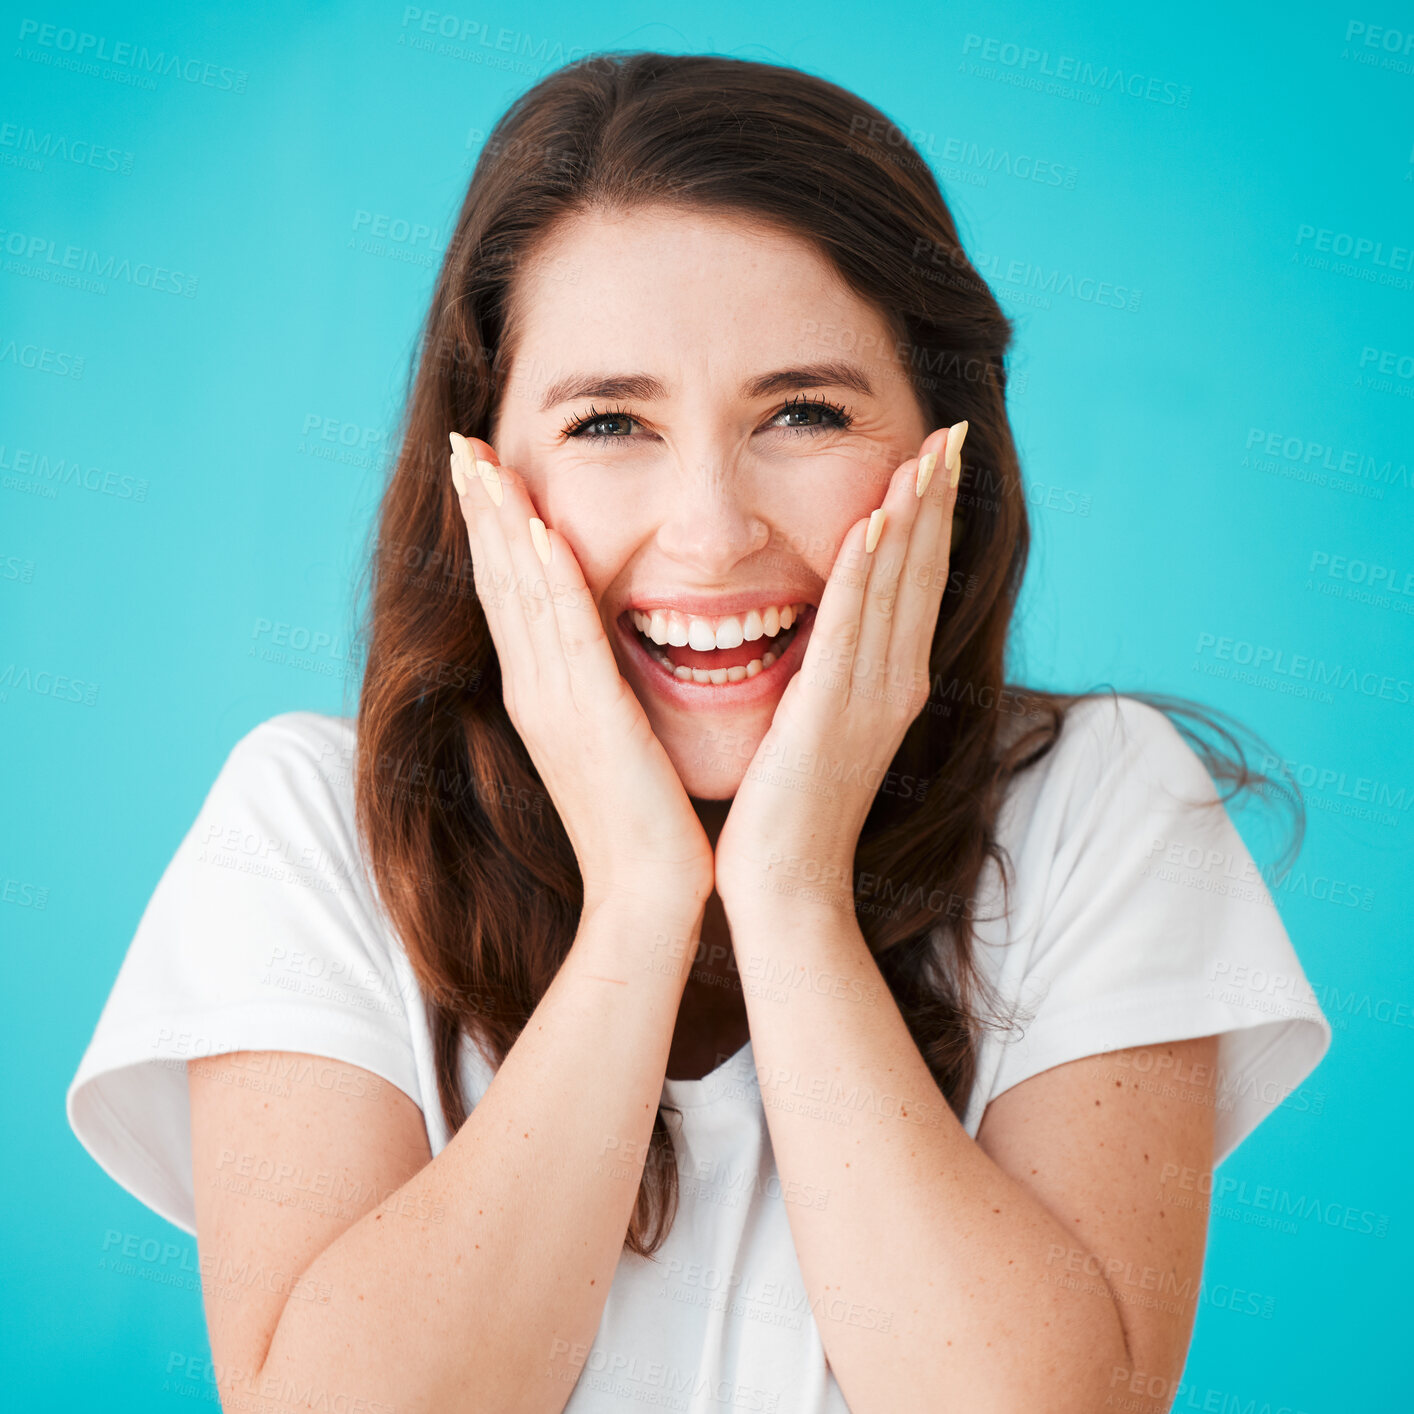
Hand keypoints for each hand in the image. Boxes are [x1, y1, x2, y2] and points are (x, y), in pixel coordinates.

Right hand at [450, 432, 714, 910]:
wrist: (647, 892)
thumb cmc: (643, 821)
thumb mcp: (613, 740)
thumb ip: (600, 691)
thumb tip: (608, 654)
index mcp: (543, 694)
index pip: (512, 596)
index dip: (495, 533)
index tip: (485, 473)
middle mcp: (536, 690)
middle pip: (501, 583)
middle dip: (482, 511)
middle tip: (464, 445)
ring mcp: (555, 703)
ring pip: (521, 595)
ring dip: (501, 525)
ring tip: (482, 462)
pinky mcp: (589, 717)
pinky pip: (565, 635)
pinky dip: (547, 580)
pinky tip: (536, 531)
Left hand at [713, 422, 966, 918]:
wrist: (787, 885)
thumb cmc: (792, 813)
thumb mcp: (821, 728)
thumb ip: (832, 676)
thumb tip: (826, 634)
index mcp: (891, 685)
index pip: (916, 584)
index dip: (931, 519)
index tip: (937, 459)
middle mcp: (893, 683)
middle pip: (921, 572)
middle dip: (937, 498)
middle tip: (952, 431)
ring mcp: (869, 696)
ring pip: (895, 586)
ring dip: (913, 513)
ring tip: (929, 450)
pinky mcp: (829, 708)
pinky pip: (850, 623)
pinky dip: (866, 569)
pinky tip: (876, 517)